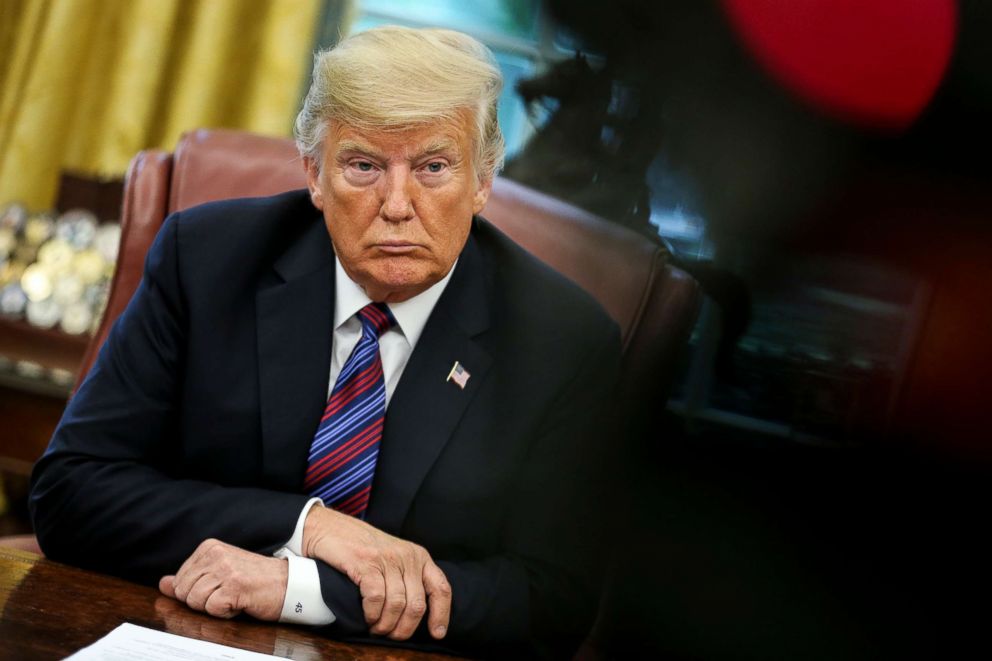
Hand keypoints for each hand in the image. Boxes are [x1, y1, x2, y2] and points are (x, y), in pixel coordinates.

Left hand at [159, 539, 286, 620]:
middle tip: (227, 592)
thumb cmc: (253, 580)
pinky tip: (241, 602)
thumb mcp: (219, 573)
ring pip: (195, 601)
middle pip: (184, 592)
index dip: (197, 591)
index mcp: (209, 548)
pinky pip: (212, 609)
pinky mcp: (234, 586)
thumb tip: (163, 583)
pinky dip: (226, 612)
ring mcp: (225, 569)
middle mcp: (215, 554)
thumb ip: (189, 578)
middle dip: (203, 601)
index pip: (179, 581)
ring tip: (235, 596)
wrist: (288, 583)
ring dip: (215, 607)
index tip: (220, 585)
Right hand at [302, 506, 450, 640]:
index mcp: (419, 557)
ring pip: (397, 604)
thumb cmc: (363, 548)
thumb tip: (415, 614)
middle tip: (391, 635)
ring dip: (385, 624)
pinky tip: (367, 617)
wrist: (331, 528)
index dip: (441, 614)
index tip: (437, 633)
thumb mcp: (395, 557)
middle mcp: (407, 557)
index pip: (440, 588)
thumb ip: (408, 578)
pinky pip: (376, 597)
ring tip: (376, 628)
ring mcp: (387, 559)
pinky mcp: (366, 562)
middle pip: (417, 604)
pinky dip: (372, 613)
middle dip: (405, 628)